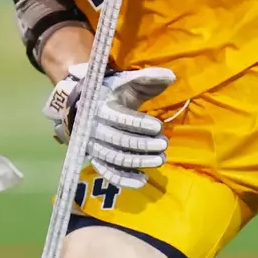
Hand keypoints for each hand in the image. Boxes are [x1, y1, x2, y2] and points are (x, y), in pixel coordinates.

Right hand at [43, 64, 176, 188]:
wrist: (86, 106)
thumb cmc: (113, 93)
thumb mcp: (127, 82)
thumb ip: (148, 78)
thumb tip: (172, 76)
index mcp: (101, 107)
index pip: (121, 118)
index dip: (140, 124)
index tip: (159, 126)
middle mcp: (94, 128)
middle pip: (120, 141)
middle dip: (144, 144)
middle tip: (165, 143)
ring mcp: (94, 146)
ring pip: (116, 158)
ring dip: (139, 162)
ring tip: (161, 160)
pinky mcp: (96, 159)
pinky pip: (108, 173)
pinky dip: (124, 179)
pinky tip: (143, 181)